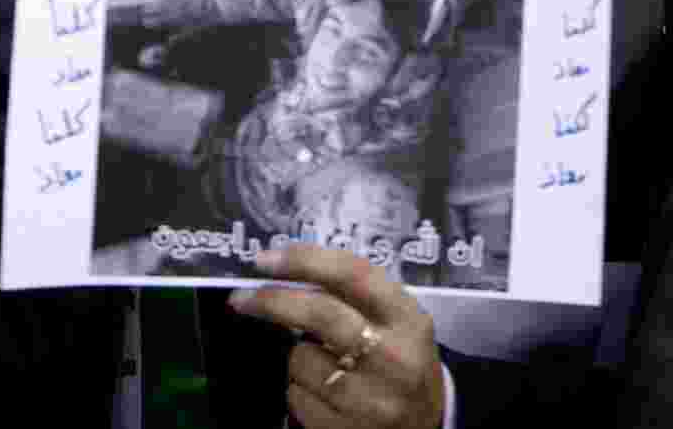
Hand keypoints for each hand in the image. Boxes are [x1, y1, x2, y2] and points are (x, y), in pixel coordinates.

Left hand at [229, 242, 444, 428]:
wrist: (430, 422)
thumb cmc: (403, 356)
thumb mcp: (397, 318)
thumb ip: (356, 295)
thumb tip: (289, 274)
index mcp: (406, 316)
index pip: (351, 274)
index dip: (303, 261)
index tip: (265, 259)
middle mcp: (393, 357)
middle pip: (321, 314)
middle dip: (273, 301)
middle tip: (242, 298)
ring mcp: (372, 401)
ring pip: (302, 360)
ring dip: (297, 355)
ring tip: (320, 361)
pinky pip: (298, 399)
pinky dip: (298, 389)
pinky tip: (321, 389)